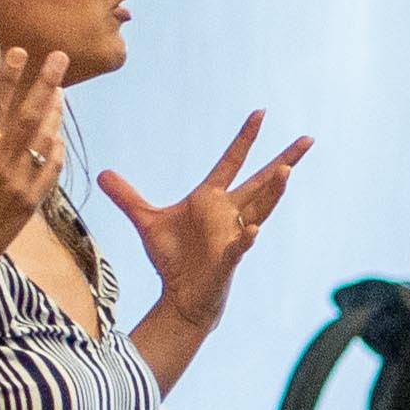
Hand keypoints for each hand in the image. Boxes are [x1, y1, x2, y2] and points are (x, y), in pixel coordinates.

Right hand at [0, 37, 70, 270]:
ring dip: (54, 112)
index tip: (19, 53)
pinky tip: (58, 133)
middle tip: (60, 59)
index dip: (6, 78)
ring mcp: (20, 184)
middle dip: (45, 84)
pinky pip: (51, 170)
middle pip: (28, 117)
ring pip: (44, 140)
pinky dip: (57, 149)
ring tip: (60, 90)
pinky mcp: (32, 202)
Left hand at [96, 111, 310, 337]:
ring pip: (260, 209)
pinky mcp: (227, 260)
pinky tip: (253, 230)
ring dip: (273, 192)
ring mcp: (232, 235)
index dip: (245, 138)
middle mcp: (228, 213)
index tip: (260, 113)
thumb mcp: (146, 221)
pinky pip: (239, 246)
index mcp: (211, 199)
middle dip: (284, 160)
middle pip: (261, 182)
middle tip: (307, 139)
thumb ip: (127, 196)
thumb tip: (102, 174)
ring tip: (286, 172)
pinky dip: (245, 239)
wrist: (180, 296)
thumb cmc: (173, 259)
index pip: (232, 161)